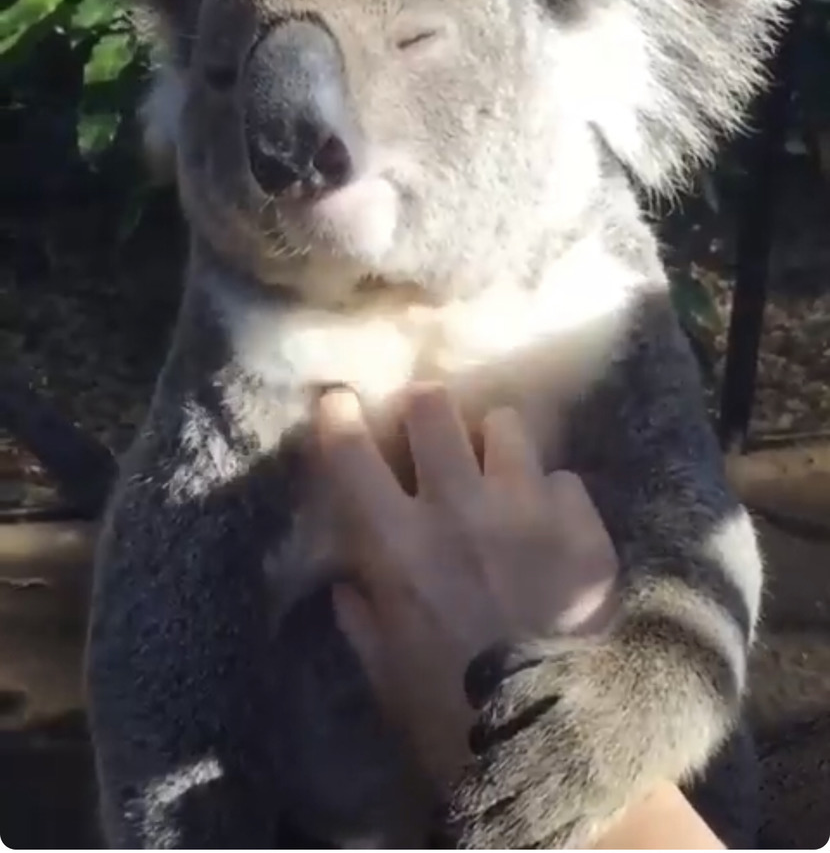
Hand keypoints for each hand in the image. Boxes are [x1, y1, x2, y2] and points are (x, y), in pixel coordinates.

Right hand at [312, 383, 618, 790]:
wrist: (553, 746)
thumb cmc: (451, 716)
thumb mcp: (385, 672)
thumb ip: (363, 615)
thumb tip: (350, 577)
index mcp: (399, 547)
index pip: (352, 457)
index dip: (339, 418)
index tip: (340, 401)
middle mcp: (459, 511)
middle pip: (434, 409)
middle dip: (428, 409)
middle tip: (432, 425)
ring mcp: (526, 512)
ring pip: (507, 425)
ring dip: (496, 444)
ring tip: (501, 469)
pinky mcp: (583, 528)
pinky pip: (563, 478)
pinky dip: (552, 498)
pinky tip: (554, 529)